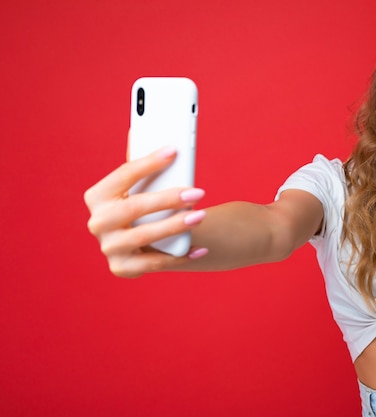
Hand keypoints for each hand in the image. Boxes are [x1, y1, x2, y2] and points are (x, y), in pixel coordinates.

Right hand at [84, 146, 207, 277]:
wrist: (143, 243)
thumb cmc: (143, 205)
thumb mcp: (139, 185)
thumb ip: (140, 163)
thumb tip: (142, 128)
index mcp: (98, 195)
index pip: (124, 175)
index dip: (149, 162)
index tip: (174, 150)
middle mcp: (97, 222)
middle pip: (133, 208)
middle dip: (167, 199)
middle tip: (198, 192)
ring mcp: (108, 247)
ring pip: (144, 237)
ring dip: (175, 226)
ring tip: (200, 216)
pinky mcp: (122, 268)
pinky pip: (154, 263)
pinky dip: (179, 257)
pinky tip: (200, 248)